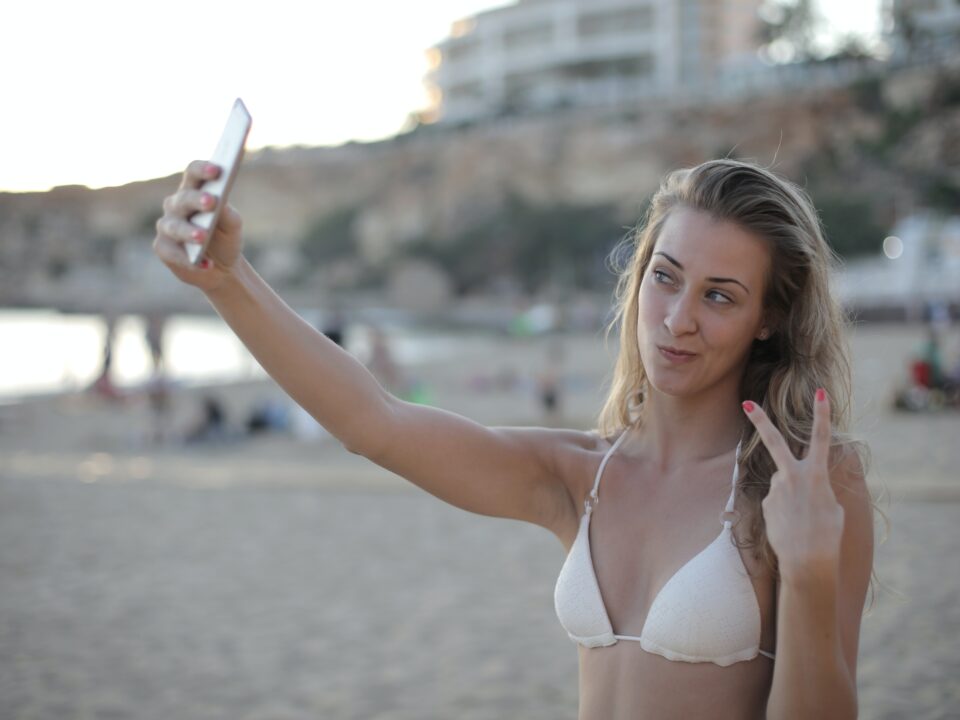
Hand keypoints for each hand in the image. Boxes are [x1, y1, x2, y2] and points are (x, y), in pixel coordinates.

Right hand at [153, 161, 243, 292]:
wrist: (222, 269)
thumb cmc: (225, 239)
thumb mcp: (233, 226)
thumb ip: (228, 213)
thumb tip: (220, 201)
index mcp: (194, 192)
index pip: (193, 174)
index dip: (203, 170)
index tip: (217, 170)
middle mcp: (176, 206)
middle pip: (183, 198)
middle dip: (196, 200)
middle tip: (211, 202)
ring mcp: (167, 227)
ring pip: (175, 226)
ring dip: (189, 231)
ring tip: (203, 237)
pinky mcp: (163, 249)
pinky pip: (173, 253)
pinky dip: (189, 260)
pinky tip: (206, 265)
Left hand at [742, 389, 844, 583]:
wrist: (807, 560)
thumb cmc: (827, 535)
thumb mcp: (832, 506)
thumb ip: (816, 487)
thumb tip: (801, 486)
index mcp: (815, 474)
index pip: (820, 437)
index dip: (822, 414)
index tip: (820, 392)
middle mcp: (792, 475)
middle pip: (775, 441)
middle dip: (761, 420)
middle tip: (747, 403)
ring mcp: (775, 488)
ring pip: (783, 483)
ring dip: (792, 497)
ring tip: (802, 521)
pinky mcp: (765, 502)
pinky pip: (777, 501)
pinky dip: (785, 511)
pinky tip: (791, 526)